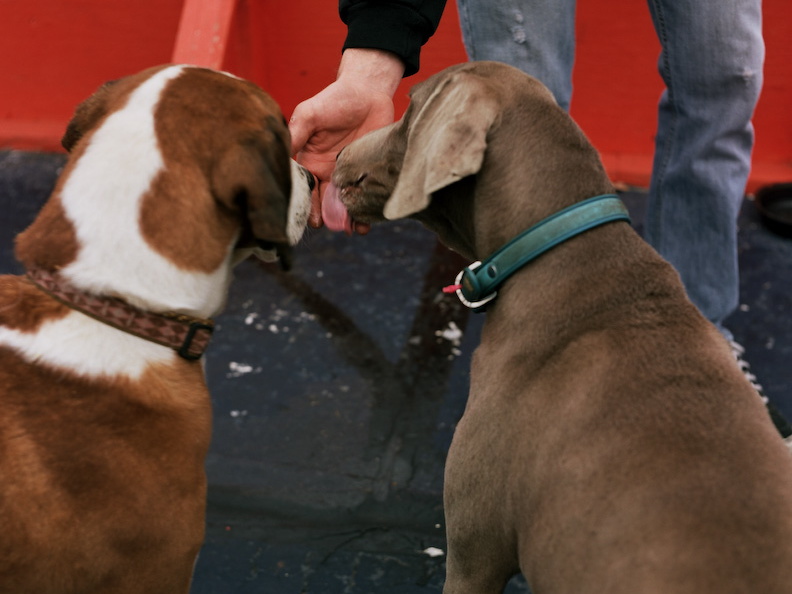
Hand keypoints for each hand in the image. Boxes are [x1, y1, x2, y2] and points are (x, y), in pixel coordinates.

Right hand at [290, 49, 403, 232]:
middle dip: (328, 218)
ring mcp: (349, 175)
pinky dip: (367, 210)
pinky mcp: (368, 173)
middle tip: (334, 227)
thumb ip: (296, 134)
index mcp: (309, 163)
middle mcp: (327, 173)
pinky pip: (366, 196)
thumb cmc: (335, 99)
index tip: (310, 220)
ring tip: (354, 229)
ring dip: (348, 218)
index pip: (304, 190)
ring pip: (346, 204)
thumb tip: (279, 154)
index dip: (306, 206)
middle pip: (325, 203)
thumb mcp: (310, 114)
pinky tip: (368, 221)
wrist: (368, 91)